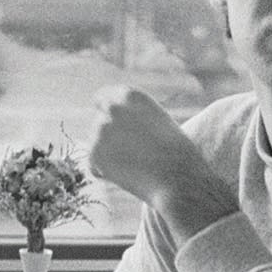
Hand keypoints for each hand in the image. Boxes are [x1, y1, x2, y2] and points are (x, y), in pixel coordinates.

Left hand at [87, 87, 233, 235]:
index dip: (106, 116)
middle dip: (108, 138)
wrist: (177, 177)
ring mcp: (100, 129)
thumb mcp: (156, 120)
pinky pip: (94, 165)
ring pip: (96, 145)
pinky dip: (105, 173)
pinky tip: (128, 175)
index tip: (113, 130)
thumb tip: (111, 119)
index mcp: (129, 95)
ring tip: (136, 165)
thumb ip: (133, 116)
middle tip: (130, 154)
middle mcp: (112, 107)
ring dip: (109, 157)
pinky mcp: (94, 152)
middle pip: (98, 124)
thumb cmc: (175, 152)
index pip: (101, 99)